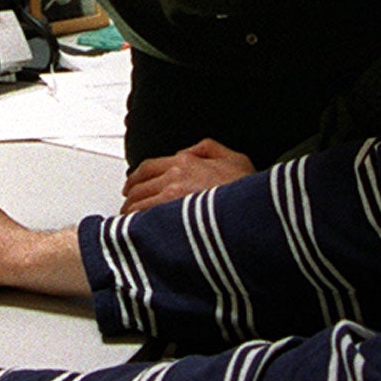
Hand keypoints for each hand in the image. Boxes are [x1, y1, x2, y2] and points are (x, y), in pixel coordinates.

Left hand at [119, 138, 255, 214]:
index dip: (135, 177)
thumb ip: (207, 148)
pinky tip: (135, 232)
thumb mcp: (233, 157)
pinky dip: (137, 226)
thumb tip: (187, 151)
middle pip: (138, 187)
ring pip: (138, 205)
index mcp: (186, 162)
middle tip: (126, 206)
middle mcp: (174, 177)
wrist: (254, 211)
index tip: (130, 186)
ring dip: (130, 213)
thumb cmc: (247, 188)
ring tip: (128, 223)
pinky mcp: (172, 220)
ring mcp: (172, 199)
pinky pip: (145, 221)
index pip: (148, 167)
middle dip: (129, 197)